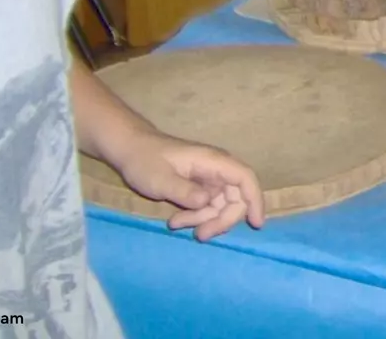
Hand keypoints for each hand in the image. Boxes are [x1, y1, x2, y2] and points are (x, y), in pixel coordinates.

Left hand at [113, 132, 265, 240]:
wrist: (130, 149)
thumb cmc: (145, 161)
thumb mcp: (161, 179)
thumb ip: (184, 191)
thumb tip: (208, 202)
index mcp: (213, 162)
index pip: (245, 178)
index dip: (255, 200)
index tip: (256, 224)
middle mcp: (217, 169)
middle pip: (236, 198)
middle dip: (222, 220)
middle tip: (200, 235)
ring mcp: (209, 178)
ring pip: (220, 205)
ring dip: (204, 220)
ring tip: (176, 225)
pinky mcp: (200, 186)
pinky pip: (207, 206)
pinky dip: (195, 216)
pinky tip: (175, 222)